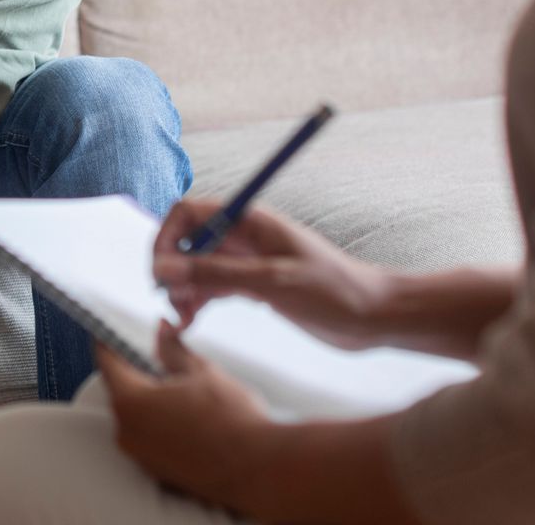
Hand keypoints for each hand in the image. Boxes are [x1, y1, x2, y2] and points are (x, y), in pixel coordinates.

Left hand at [94, 325, 276, 512]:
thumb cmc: (231, 417)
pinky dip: (160, 424)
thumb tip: (161, 328)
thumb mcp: (200, 372)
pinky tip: (188, 419)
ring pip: (136, 416)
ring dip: (151, 400)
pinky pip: (148, 438)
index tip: (108, 331)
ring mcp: (140, 456)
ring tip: (182, 392)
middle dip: (138, 373)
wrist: (259, 469)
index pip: (107, 362)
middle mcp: (126, 432)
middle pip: (121, 390)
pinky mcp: (156, 472)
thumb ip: (172, 349)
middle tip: (160, 358)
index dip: (108, 341)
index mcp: (130, 401)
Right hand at [152, 199, 394, 349]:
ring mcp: (247, 262)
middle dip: (172, 270)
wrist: (374, 317)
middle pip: (187, 241)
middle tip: (171, 303)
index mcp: (249, 220)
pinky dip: (197, 302)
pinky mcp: (254, 286)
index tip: (160, 273)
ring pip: (196, 268)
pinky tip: (193, 321)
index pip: (188, 214)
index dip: (166, 239)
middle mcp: (243, 237)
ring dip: (183, 290)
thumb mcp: (272, 282)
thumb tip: (164, 269)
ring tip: (183, 319)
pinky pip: (212, 287)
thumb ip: (216, 274)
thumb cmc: (334, 292)